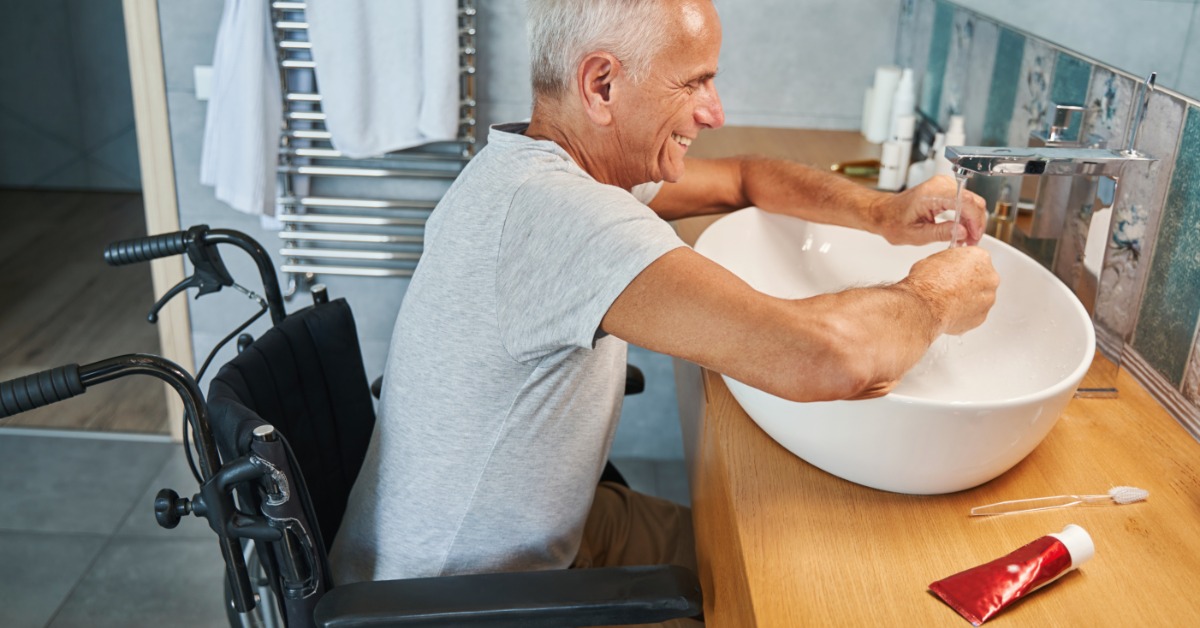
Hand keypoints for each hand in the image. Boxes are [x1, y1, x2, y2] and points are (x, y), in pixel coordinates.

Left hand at [868, 175, 986, 245]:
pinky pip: (965, 201)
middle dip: (976, 223)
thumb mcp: (916, 235)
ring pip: (972, 201)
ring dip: (972, 221)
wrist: (883, 212)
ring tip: (965, 239)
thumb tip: (963, 232)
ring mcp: (943, 184)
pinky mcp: (945, 188)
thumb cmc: (893, 222)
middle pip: (973, 201)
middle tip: (970, 242)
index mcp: (931, 194)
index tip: (973, 237)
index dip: (975, 221)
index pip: (965, 202)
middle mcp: (939, 184)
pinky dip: (966, 216)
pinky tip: (960, 230)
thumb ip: (941, 233)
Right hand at [898, 245, 998, 335]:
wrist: (924, 306)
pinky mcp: (982, 317)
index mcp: (980, 257)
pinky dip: (965, 313)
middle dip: (970, 283)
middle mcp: (990, 277)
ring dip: (968, 299)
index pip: (977, 259)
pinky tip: (950, 311)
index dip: (964, 266)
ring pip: (980, 298)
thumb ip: (949, 262)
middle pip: (983, 279)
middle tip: (952, 286)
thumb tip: (946, 266)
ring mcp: (988, 298)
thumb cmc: (927, 282)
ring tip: (948, 301)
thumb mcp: (934, 259)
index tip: (956, 270)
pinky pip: (975, 313)